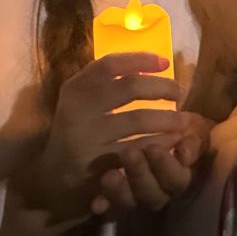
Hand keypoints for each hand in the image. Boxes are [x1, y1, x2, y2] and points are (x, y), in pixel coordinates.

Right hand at [10, 52, 187, 221]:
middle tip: (180, 92)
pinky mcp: (98, 164)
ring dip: (168, 118)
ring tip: (183, 119)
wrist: (52, 176)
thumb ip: (107, 81)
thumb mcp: (81, 100)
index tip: (165, 63)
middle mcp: (78, 110)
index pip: (110, 64)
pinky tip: (173, 141)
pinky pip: (138, 149)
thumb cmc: (77, 130)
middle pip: (129, 87)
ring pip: (138, 120)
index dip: (141, 59)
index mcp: (76, 89)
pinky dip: (160, 143)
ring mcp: (87, 138)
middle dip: (162, 87)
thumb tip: (154, 64)